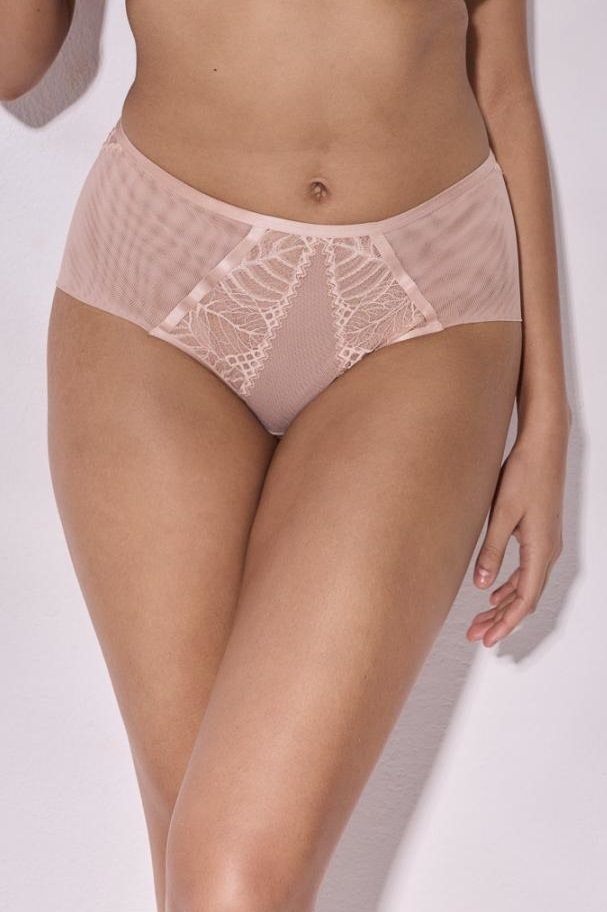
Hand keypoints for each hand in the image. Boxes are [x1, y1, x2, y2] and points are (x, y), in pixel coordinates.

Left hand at [467, 423, 568, 646]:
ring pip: (526, 585)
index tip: (487, 639)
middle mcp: (548, 551)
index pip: (525, 599)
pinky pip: (527, 571)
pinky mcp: (539, 534)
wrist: (544, 445)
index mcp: (541, 550)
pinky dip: (510, 586)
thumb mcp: (502, 514)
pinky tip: (494, 592)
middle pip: (525, 597)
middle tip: (477, 635)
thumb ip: (491, 551)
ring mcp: (546, 543)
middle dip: (501, 619)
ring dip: (504, 604)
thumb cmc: (525, 474)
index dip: (505, 623)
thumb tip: (481, 586)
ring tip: (480, 619)